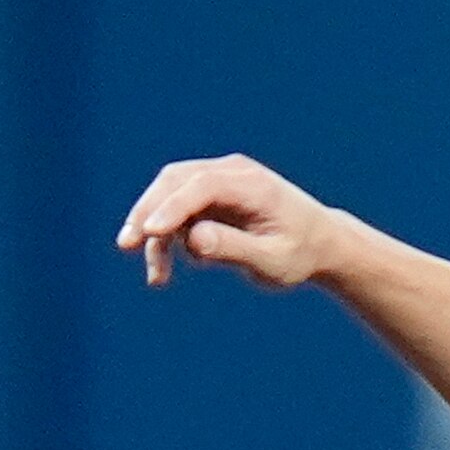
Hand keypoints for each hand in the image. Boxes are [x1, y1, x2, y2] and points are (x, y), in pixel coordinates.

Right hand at [119, 155, 357, 290]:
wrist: (321, 243)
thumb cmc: (301, 253)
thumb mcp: (274, 260)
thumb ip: (235, 249)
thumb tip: (192, 239)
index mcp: (253, 184)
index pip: (202, 186)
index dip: (173, 207)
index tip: (151, 233)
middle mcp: (232, 172)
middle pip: (175, 182)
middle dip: (148, 212)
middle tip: (128, 246)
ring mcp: (219, 179)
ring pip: (169, 194)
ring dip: (152, 229)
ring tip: (156, 277)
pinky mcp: (209, 194)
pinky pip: (176, 208)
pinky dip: (165, 237)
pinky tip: (165, 270)